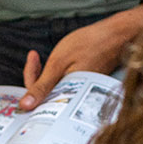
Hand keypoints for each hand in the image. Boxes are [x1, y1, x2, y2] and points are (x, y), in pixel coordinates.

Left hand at [18, 5, 142, 110]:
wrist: (118, 36)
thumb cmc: (91, 44)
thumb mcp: (59, 62)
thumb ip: (41, 85)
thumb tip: (24, 106)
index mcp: (67, 98)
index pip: (39, 99)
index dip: (30, 78)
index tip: (33, 56)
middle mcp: (74, 101)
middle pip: (45, 97)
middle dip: (36, 76)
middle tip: (36, 56)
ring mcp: (79, 94)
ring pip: (54, 91)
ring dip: (45, 75)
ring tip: (45, 57)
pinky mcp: (83, 88)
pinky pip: (65, 87)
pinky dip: (57, 75)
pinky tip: (58, 62)